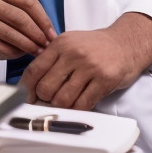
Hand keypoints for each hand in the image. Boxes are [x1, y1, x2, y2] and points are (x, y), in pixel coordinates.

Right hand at [0, 0, 56, 59]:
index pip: (27, 1)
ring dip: (28, 45)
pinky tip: (19, 54)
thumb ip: (16, 7)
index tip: (52, 32)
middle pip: (20, 18)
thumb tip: (45, 30)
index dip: (43, 18)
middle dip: (38, 34)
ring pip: (11, 33)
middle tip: (47, 46)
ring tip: (37, 52)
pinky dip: (12, 52)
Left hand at [20, 13, 151, 109]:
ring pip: (63, 99)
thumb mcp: (71, 42)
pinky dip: (77, 110)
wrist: (125, 43)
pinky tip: (78, 106)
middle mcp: (73, 53)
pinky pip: (83, 104)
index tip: (26, 98)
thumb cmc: (95, 46)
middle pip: (46, 88)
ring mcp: (89, 67)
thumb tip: (30, 84)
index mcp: (61, 43)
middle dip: (44, 100)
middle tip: (48, 103)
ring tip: (65, 104)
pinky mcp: (104, 80)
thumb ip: (52, 58)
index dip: (27, 88)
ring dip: (61, 107)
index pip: (35, 69)